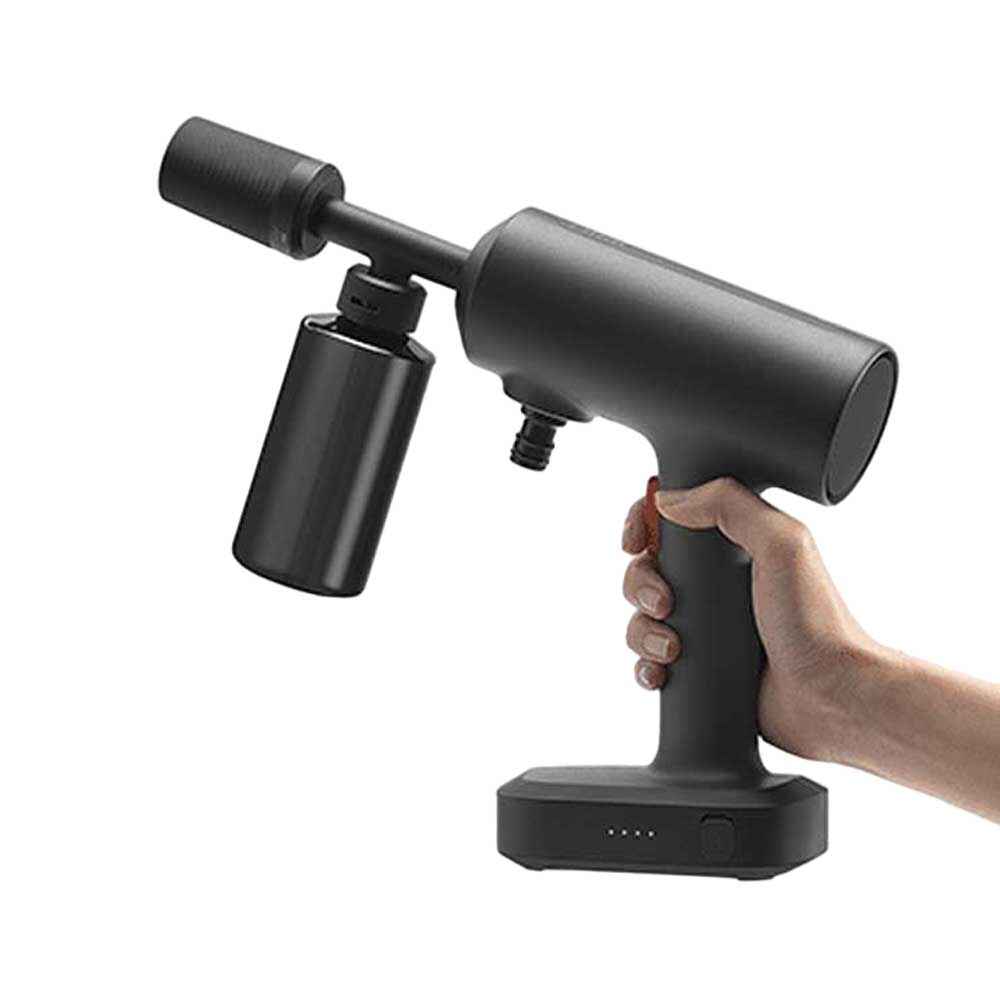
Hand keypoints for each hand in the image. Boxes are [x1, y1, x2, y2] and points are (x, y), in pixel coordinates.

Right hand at [622, 477, 875, 760]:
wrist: (833, 698)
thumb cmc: (818, 622)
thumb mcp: (783, 543)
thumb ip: (731, 505)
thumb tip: (668, 500)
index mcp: (733, 546)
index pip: (670, 520)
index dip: (642, 525)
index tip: (635, 540)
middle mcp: (716, 583)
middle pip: (646, 568)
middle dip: (640, 585)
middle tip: (664, 602)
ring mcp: (706, 626)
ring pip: (642, 617)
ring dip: (642, 630)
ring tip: (672, 647)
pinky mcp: (700, 667)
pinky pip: (650, 661)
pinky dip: (645, 665)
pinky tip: (661, 671)